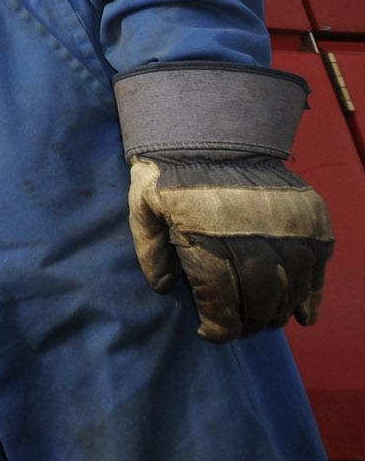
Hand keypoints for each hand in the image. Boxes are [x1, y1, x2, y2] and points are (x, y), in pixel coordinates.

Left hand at [128, 155, 333, 340]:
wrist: (214, 127)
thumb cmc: (171, 170)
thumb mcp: (142, 204)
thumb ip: (150, 249)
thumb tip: (163, 289)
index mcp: (208, 237)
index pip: (222, 302)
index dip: (219, 327)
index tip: (211, 333)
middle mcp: (253, 237)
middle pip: (260, 302)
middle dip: (248, 323)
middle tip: (236, 327)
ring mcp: (289, 229)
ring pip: (291, 290)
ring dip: (277, 313)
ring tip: (261, 319)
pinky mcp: (312, 221)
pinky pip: (318, 269)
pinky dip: (312, 296)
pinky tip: (304, 316)